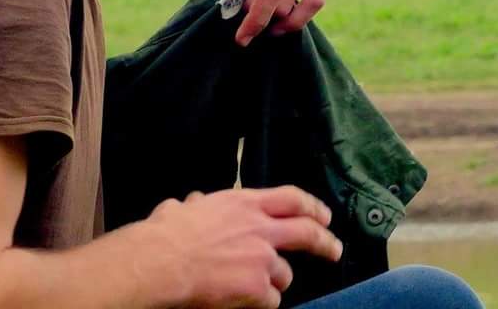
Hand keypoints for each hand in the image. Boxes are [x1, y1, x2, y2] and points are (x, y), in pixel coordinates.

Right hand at [141, 186, 342, 308]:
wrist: (163, 261)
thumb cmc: (168, 232)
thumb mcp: (187, 207)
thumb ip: (199, 206)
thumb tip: (193, 203)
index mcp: (245, 203)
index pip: (291, 198)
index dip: (311, 206)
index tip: (323, 215)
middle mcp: (261, 228)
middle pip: (307, 232)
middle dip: (325, 242)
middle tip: (334, 250)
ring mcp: (263, 259)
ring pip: (285, 274)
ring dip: (275, 279)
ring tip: (257, 284)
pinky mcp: (259, 289)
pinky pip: (270, 299)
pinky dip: (261, 301)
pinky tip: (244, 300)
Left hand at [180, 0, 325, 45]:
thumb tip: (218, 3)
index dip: (258, 19)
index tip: (241, 37)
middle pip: (281, 1)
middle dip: (258, 15)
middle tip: (233, 13)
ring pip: (298, 4)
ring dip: (275, 15)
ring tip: (251, 15)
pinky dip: (301, 15)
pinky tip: (278, 22)